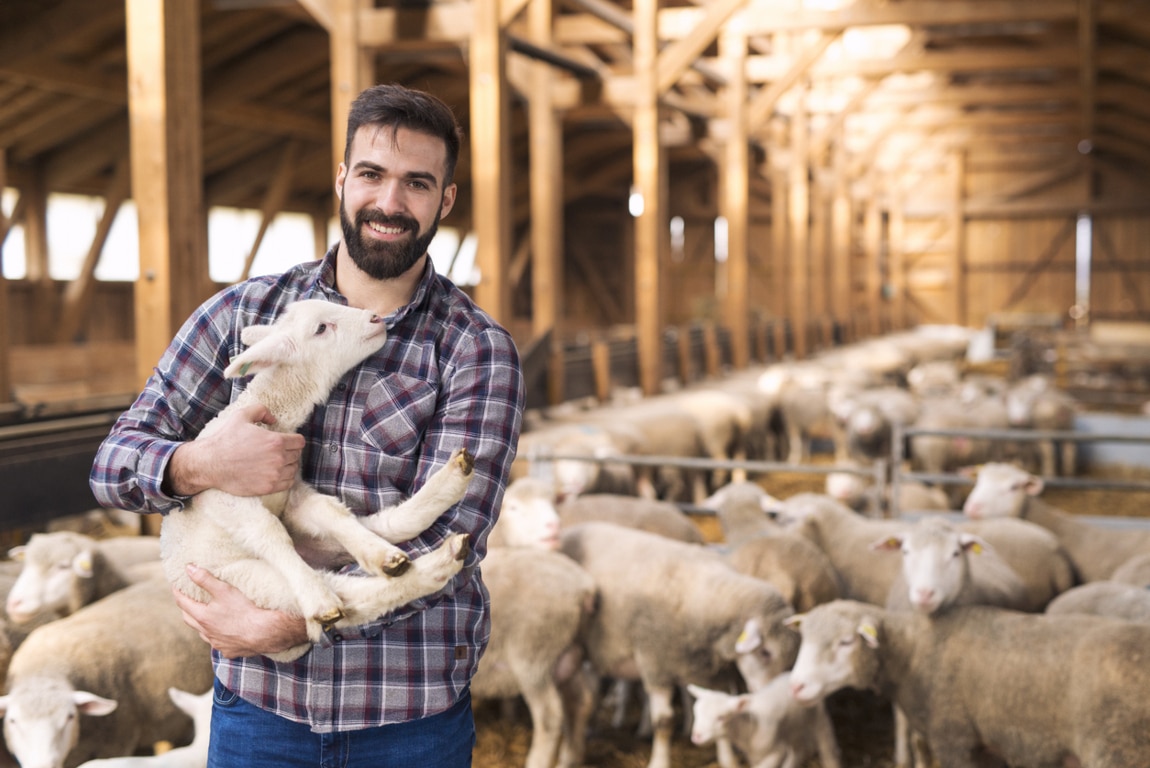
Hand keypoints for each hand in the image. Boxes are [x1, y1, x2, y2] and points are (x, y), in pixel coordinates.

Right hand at [167, 402, 305, 496]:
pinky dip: (285, 479)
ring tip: (278, 463)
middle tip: (279, 452)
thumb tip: (274, 419)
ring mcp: (274, 474)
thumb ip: (261, 411)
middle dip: (290, 452)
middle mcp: (278, 458)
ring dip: (288, 465)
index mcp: (276, 441)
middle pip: (297, 455)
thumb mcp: (242, 416)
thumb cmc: (225, 439)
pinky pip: (288, 483)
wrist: (210, 464)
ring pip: (294, 469)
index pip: (299, 442)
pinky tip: (276, 474)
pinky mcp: (268, 487)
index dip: (294, 440)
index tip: (287, 441)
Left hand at [173, 564, 308, 658]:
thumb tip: (188, 568)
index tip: (176, 586)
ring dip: (201, 625)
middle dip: (186, 609)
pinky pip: (218, 644)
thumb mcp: (224, 590)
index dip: (178, 593)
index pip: (183, 603)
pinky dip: (217, 636)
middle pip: (189, 620)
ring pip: (203, 634)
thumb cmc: (245, 609)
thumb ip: (205, 579)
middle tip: (186, 600)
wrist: (266, 632)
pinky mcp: (230, 651)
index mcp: (203, 617)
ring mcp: (218, 644)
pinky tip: (224, 632)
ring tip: (204, 616)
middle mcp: (207, 633)